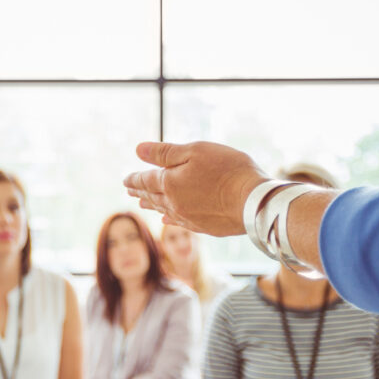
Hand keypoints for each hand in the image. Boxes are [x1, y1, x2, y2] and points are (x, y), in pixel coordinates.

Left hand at [123, 141, 269, 236]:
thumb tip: (138, 150)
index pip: (146, 180)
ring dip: (152, 205)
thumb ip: (165, 153)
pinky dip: (169, 219)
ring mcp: (189, 218)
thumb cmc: (227, 170)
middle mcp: (174, 204)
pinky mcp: (204, 227)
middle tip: (130, 190)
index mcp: (170, 184)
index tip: (125, 180)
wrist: (253, 201)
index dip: (134, 179)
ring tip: (142, 203)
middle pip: (152, 196)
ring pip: (164, 210)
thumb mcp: (195, 151)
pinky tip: (167, 219)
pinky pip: (179, 222)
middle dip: (140, 191)